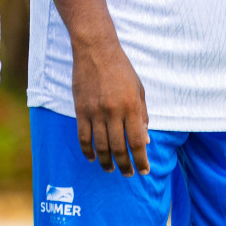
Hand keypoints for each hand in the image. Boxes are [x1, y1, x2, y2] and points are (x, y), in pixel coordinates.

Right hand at [70, 39, 149, 174]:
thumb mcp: (139, 89)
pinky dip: (87, 151)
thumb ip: (142, 116)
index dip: (141, 160)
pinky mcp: (81, 110)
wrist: (96, 50)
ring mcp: (95, 112)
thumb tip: (145, 141)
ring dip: (107, 162)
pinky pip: (83, 137)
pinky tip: (93, 158)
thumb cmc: (121, 69)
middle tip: (128, 174)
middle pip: (119, 148)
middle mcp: (113, 112)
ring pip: (101, 146)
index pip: (137, 141)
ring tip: (111, 170)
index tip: (144, 170)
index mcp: (131, 106)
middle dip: (125, 165)